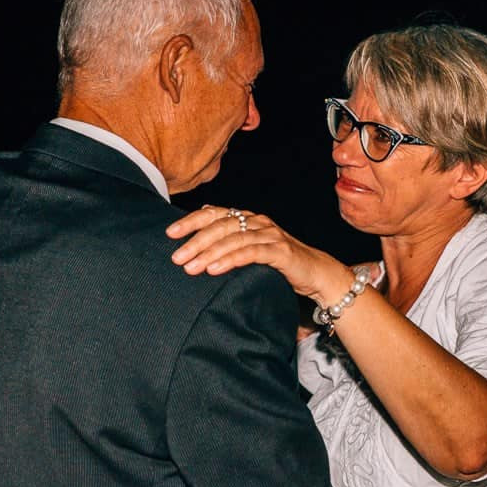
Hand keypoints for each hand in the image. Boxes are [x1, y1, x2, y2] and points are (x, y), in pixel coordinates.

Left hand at [166, 205, 353, 305]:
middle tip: (176, 257)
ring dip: (209, 253)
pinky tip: (214, 269)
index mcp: (248, 218)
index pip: (215, 214)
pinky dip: (230, 260)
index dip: (191, 221)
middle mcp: (258, 222)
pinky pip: (251, 253)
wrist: (316, 273)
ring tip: (190, 268)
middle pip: (221, 226)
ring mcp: (270, 235)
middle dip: (196, 241)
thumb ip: (230, 233)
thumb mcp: (251, 247)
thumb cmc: (280, 262)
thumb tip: (204, 213)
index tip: (170, 233)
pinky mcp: (281, 251)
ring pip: (234, 239)